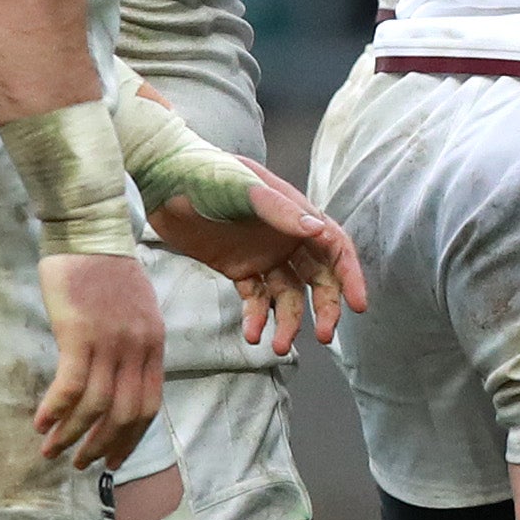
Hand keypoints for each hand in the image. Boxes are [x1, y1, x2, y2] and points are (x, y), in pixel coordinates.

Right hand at [34, 250, 165, 467]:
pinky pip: (71, 385)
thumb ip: (134, 346)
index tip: (115, 459)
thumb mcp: (136, 312)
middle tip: (81, 464)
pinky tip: (41, 422)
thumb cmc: (106, 271)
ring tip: (52, 450)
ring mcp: (110, 342)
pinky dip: (57, 410)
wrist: (89, 233)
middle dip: (104, 445)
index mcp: (154, 345)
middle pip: (126, 413)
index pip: (149, 405)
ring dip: (74, 435)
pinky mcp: (80, 334)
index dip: (132, 437)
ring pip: (96, 405)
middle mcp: (138, 348)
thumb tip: (118, 380)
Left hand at [152, 166, 366, 352]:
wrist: (162, 180)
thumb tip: (319, 231)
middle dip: (325, 308)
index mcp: (296, 215)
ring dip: (288, 322)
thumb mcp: (245, 188)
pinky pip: (256, 299)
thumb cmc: (207, 172)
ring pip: (288, 296)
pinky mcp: (238, 269)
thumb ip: (280, 210)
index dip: (350, 277)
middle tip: (324, 337)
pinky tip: (252, 333)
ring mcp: (263, 256)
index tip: (358, 306)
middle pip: (318, 280)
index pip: (335, 249)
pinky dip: (257, 317)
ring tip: (278, 347)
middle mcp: (287, 238)